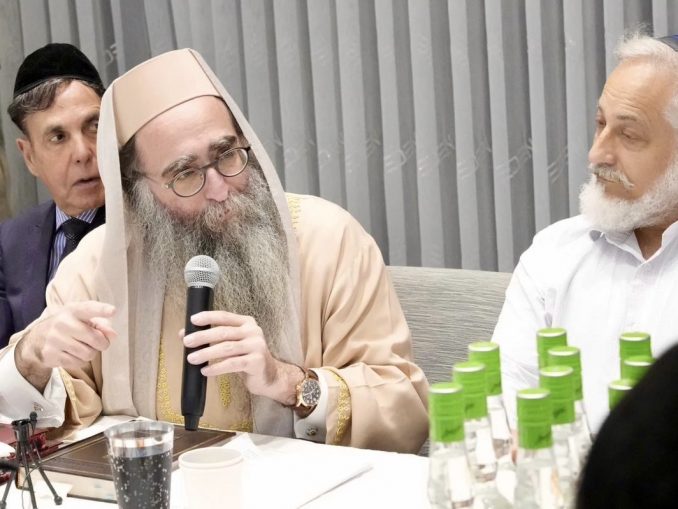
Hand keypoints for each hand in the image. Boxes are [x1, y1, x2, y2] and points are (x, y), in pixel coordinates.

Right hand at [16, 301, 116, 387]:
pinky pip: (78, 363)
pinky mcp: (50, 354)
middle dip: (102, 343)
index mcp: (73, 310)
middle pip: (95, 339)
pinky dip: (80, 361)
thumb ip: (101, 324)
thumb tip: (113, 335)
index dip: (101, 310)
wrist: (38, 338)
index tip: (113, 311)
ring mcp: (54, 339)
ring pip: (88, 354)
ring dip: (91, 353)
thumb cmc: (69, 326)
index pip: (88, 308)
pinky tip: (73, 354)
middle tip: (99, 342)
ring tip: (83, 347)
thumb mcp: (83, 319)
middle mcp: (62, 323)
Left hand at [182, 311, 303, 404]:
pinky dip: (217, 367)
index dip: (208, 317)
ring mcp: (257, 346)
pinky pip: (232, 364)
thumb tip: (183, 334)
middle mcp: (254, 331)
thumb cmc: (246, 358)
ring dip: (207, 353)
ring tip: (192, 358)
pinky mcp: (256, 362)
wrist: (269, 376)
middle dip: (203, 336)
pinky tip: (205, 371)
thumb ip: (212, 337)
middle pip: (224, 332)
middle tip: (187, 342)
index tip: (193, 320)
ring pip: (227, 348)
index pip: (225, 317)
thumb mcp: (231, 344)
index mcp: (247, 323)